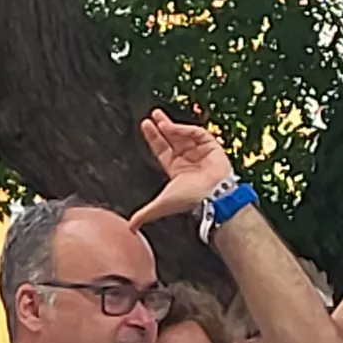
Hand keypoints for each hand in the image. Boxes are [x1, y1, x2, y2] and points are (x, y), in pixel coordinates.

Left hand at [122, 111, 241, 227]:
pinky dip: (185, 129)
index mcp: (176, 168)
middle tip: (153, 115)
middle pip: (172, 138)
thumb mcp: (162, 204)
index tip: (145, 125)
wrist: (213, 196)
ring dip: (171, 126)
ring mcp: (200, 151)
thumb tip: (130, 227)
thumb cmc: (191, 199)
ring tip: (160, 121)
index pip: (162, 149)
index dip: (153, 137)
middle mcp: (187, 159)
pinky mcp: (211, 146)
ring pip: (183, 133)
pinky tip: (174, 128)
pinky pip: (197, 132)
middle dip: (162, 126)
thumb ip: (145, 213)